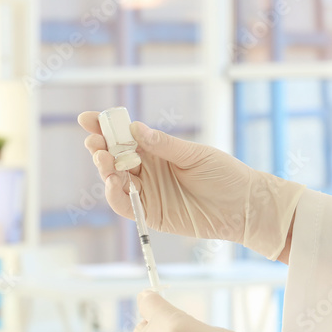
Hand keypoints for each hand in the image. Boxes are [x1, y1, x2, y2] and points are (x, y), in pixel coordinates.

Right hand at [77, 111, 304, 260]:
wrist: (244, 207)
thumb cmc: (225, 175)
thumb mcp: (194, 155)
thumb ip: (163, 145)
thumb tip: (134, 129)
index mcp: (156, 150)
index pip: (124, 137)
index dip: (104, 127)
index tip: (88, 119)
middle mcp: (147, 170)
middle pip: (114, 157)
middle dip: (100, 147)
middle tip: (95, 141)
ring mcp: (147, 191)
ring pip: (114, 179)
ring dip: (104, 169)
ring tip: (103, 158)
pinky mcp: (150, 212)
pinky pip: (125, 204)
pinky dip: (114, 194)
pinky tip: (112, 183)